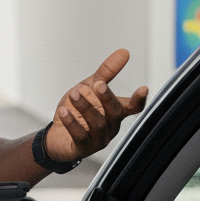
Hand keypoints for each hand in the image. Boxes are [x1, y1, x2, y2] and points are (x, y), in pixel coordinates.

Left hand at [44, 49, 148, 163]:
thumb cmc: (77, 111)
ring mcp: (98, 139)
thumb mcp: (90, 87)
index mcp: (115, 112)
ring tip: (73, 94)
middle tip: (97, 84)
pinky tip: (64, 111)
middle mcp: (110, 126)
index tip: (143, 88)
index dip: (139, 99)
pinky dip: (72, 123)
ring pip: (97, 124)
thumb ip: (106, 72)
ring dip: (85, 107)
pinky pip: (80, 136)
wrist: (57, 135)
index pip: (132, 107)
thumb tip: (124, 52)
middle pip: (115, 113)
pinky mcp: (83, 148)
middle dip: (107, 98)